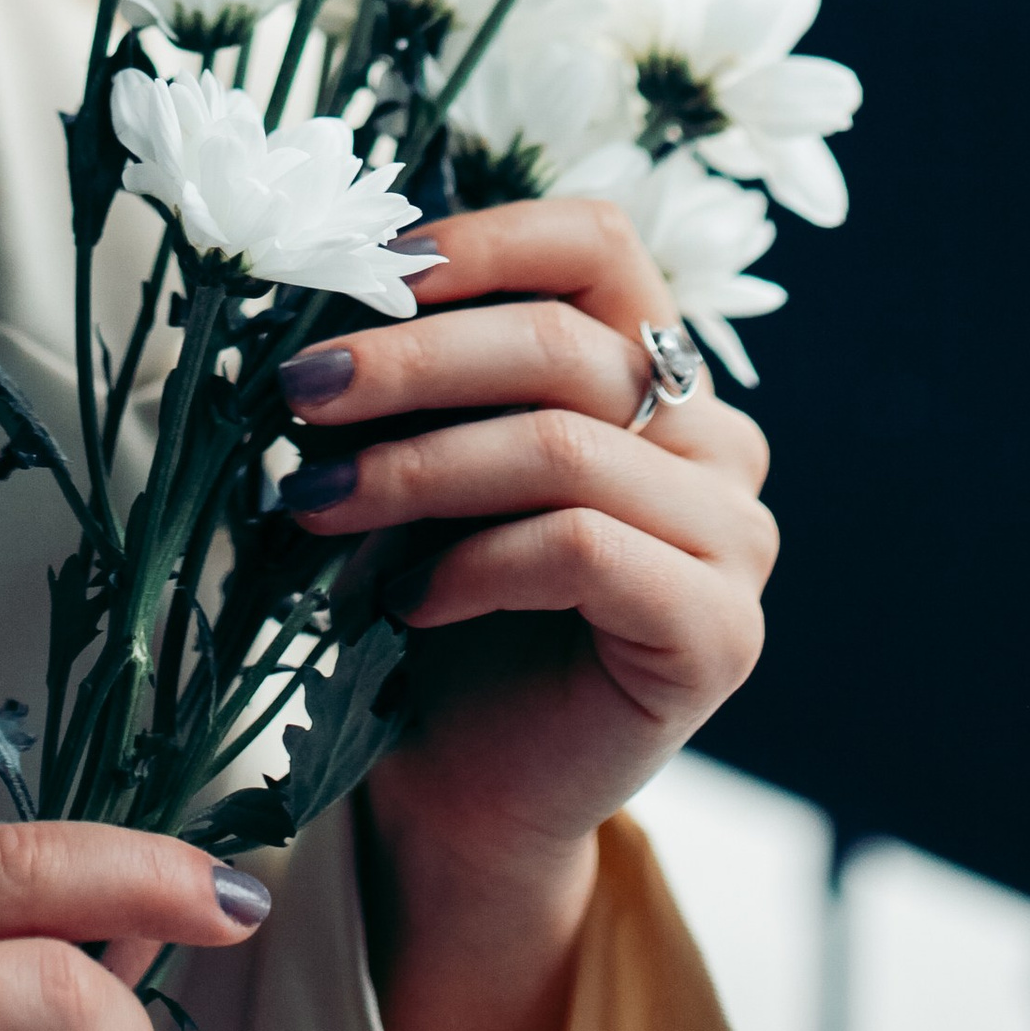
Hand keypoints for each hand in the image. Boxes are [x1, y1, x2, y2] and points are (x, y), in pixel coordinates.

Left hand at [275, 199, 774, 1030]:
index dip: (485, 238)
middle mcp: (716, 442)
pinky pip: (581, 551)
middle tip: (296, 390)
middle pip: (567, 347)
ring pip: (565, 448)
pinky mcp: (717, 631)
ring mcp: (733, 539)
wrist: (464, 792)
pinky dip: (473, 563)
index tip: (371, 269)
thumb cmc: (438, 609)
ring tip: (313, 502)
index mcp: (656, 372)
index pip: (599, 244)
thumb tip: (327, 286)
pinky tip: (405, 599)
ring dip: (415, 469)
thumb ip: (414, 379)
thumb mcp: (423, 464)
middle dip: (411, 360)